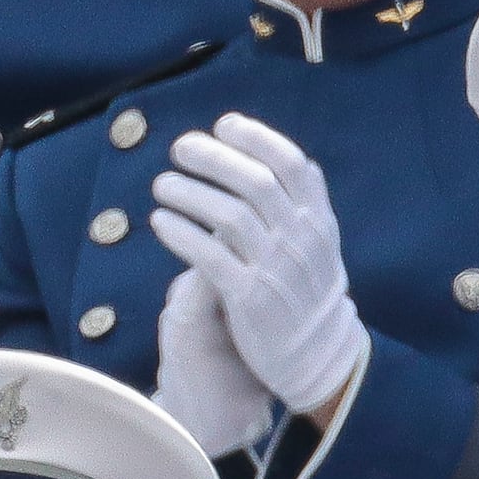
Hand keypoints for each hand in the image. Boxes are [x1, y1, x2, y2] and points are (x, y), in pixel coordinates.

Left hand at [150, 114, 371, 419]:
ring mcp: (275, 267)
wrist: (316, 353)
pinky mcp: (249, 297)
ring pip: (228, 216)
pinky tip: (160, 222)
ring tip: (162, 184)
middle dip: (213, 158)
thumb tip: (267, 150)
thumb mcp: (317, 239)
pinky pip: (209, 256)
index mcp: (318, 218)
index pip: (290, 163)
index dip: (256, 138)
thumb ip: (296, 198)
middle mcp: (300, 238)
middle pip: (254, 182)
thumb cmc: (306, 288)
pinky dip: (181, 233)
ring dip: (189, 193)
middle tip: (180, 147)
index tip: (223, 125)